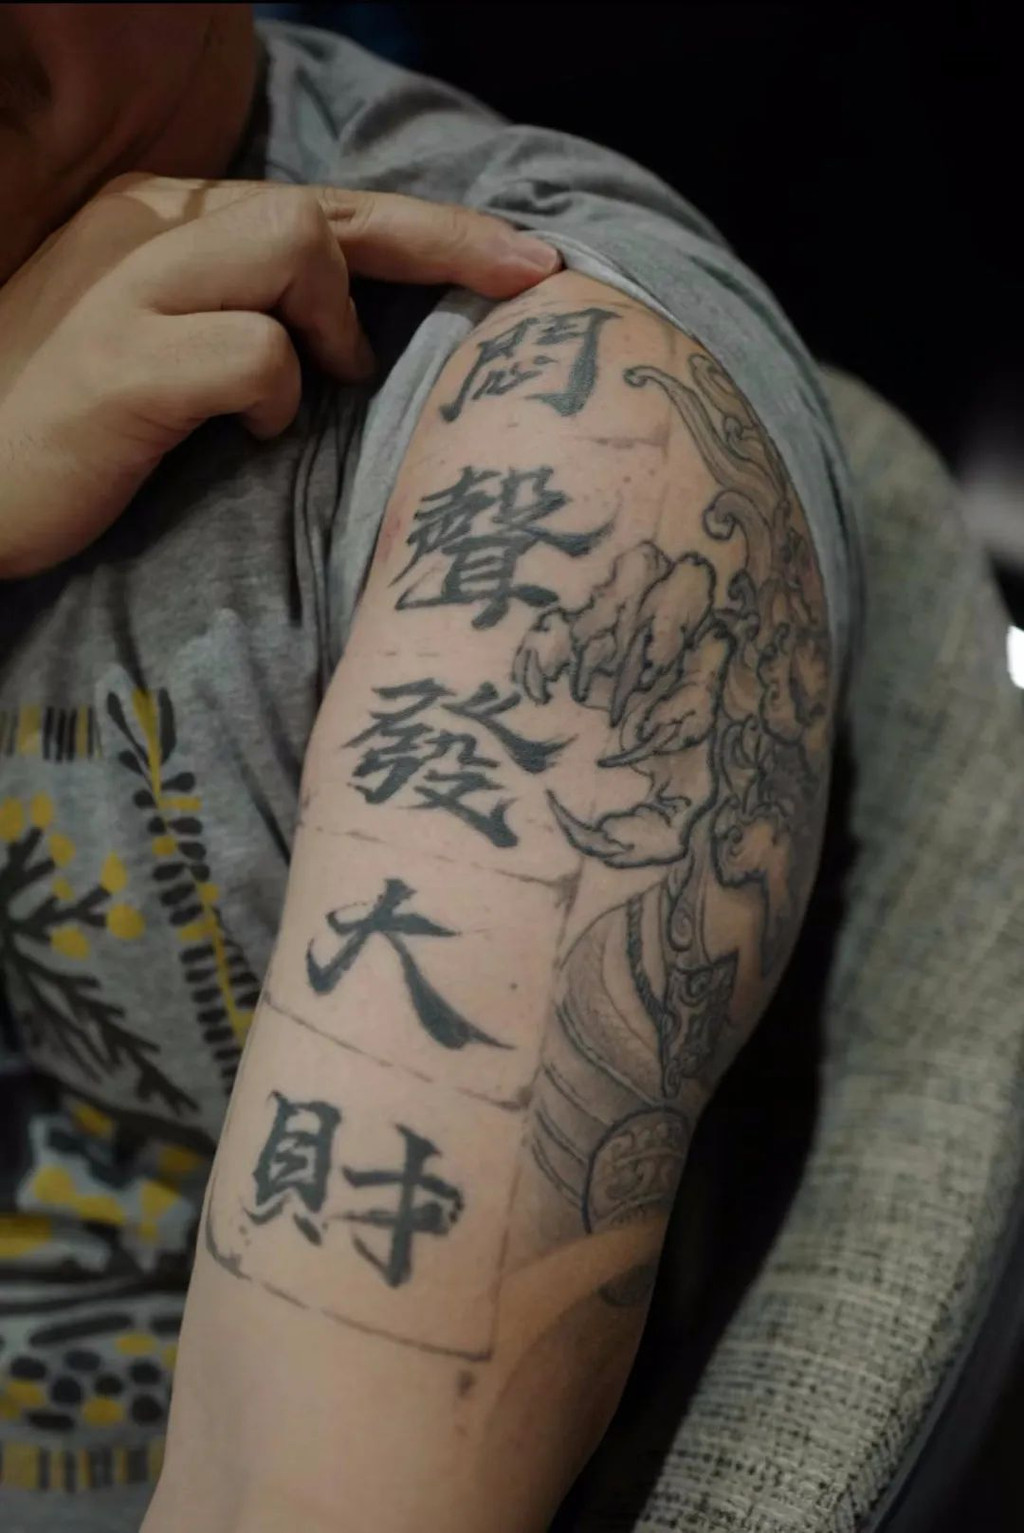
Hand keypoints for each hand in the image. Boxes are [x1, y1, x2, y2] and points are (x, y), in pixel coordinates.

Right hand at [0, 174, 561, 577]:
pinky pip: (254, 351)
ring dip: (332, 324)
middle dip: (446, 244)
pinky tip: (247, 432)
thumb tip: (346, 331)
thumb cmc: (71, 434)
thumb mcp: (160, 346)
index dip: (431, 230)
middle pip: (326, 207)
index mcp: (157, 216)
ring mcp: (128, 289)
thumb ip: (238, 310)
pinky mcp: (121, 365)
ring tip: (312, 384)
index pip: (318, 203)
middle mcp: (143, 226)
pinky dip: (274, 398)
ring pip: (295, 242)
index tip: (524, 260)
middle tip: (530, 280)